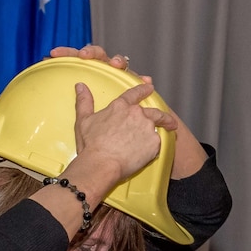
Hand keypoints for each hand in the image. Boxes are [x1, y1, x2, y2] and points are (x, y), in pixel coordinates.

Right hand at [68, 81, 163, 196]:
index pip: (135, 93)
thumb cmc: (92, 145)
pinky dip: (155, 146)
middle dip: (162, 114)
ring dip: (166, 126)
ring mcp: (147, 127)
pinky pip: (158, 143)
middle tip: (168, 118)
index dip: (143, 89)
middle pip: (154, 111)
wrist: (101, 164)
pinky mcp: (154, 142)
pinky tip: (153, 150)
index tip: (149, 87)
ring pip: (159, 125)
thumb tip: (80, 87)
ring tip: (170, 129)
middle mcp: (136, 114)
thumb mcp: (84, 120)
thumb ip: (84, 102)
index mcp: (120, 107)